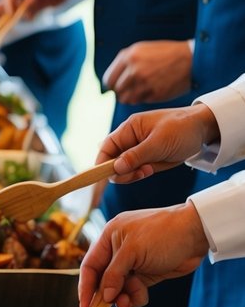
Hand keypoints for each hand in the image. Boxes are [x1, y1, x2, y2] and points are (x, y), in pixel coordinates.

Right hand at [1, 0, 73, 16]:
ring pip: (18, 7)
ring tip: (29, 16)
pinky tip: (32, 17)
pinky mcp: (34, 2)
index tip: (12, 14)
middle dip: (12, 9)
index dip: (9, 3)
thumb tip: (27, 1)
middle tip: (15, 18)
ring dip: (21, 13)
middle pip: (10, 0)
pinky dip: (29, 15)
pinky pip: (28, 11)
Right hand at [78, 204, 208, 306]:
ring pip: (119, 287)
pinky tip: (141, 296)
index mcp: (109, 237)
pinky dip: (135, 296)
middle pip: (103, 279)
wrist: (196, 233)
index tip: (85, 306)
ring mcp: (133, 263)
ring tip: (127, 302)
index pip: (90, 266)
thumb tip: (104, 295)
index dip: (85, 287)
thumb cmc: (163, 233)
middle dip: (105, 295)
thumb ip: (114, 274)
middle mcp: (118, 250)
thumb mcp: (133, 252)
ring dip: (122, 297)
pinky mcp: (146, 273)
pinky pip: (134, 290)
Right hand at [95, 105, 219, 182]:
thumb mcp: (158, 142)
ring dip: (133, 174)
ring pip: (125, 169)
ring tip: (148, 170)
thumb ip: (136, 156)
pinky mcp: (147, 159)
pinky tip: (151, 170)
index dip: (102, 163)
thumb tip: (115, 168)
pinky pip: (137, 171)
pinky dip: (141, 174)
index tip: (102, 177)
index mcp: (129, 129)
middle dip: (122, 171)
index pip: (107, 148)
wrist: (204, 130)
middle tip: (138, 173)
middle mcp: (130, 140)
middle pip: (113, 161)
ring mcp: (139, 150)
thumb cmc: (181, 128)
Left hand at [102, 40, 192, 104]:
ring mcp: (144, 83)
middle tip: (131, 88)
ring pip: (126, 99)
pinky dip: (143, 99)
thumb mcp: (142, 49)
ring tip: (140, 90)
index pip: (109, 79)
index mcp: (129, 56)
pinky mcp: (154, 94)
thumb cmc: (167, 54)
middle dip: (122, 91)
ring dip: (131, 97)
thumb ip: (125, 62)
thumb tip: (110, 80)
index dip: (112, 84)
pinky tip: (151, 90)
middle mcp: (134, 70)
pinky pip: (140, 102)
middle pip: (117, 91)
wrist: (191, 59)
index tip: (116, 86)